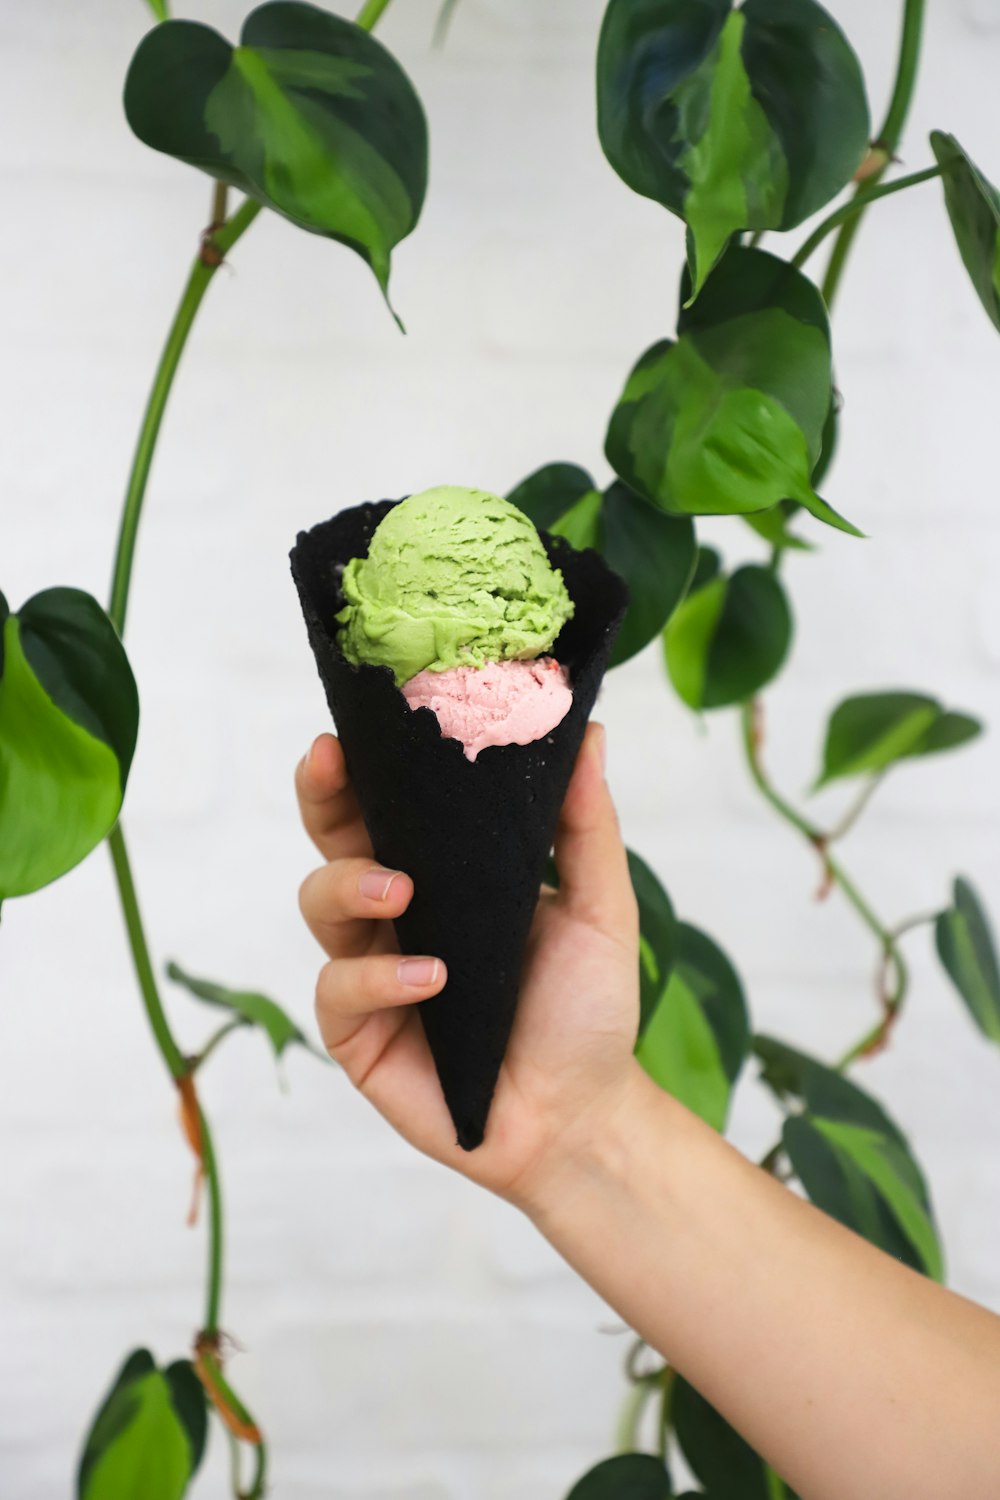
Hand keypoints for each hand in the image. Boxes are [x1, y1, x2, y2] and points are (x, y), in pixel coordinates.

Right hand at [295, 723, 642, 1209]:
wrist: (583, 1115)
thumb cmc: (587, 1010)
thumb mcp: (601, 908)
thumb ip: (586, 826)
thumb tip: (589, 729)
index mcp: (446, 872)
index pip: (389, 803)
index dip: (362, 762)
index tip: (355, 726)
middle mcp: (397, 913)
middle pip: (332, 837)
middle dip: (322, 796)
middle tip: (332, 766)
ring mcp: (372, 971)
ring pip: (318, 901)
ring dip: (350, 884)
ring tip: (402, 893)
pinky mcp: (359, 1033)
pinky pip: (337, 988)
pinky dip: (378, 978)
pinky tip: (432, 981)